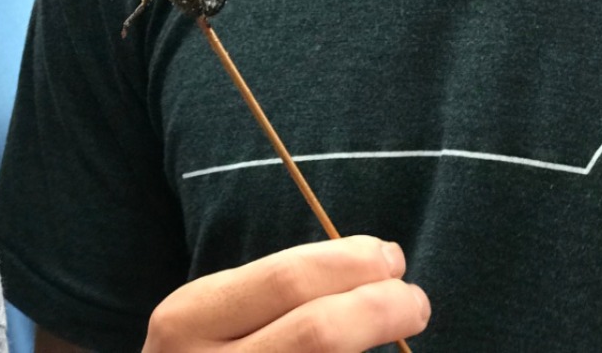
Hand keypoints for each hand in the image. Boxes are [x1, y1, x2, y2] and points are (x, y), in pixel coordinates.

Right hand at [143, 235, 429, 352]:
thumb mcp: (212, 322)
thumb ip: (273, 299)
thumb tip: (373, 271)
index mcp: (187, 321)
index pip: (287, 280)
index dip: (350, 264)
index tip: (390, 258)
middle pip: (320, 334)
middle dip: (380, 308)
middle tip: (414, 300)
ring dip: (374, 349)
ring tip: (401, 329)